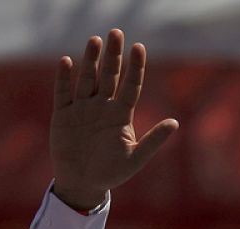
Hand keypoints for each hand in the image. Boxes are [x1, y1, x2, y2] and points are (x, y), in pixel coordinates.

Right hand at [50, 29, 178, 211]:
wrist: (83, 185)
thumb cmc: (111, 173)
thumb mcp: (135, 159)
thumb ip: (153, 141)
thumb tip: (175, 123)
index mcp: (121, 114)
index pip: (130, 85)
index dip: (135, 67)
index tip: (139, 48)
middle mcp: (102, 106)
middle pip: (109, 76)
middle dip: (113, 55)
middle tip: (116, 33)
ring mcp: (82, 109)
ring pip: (87, 79)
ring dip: (90, 61)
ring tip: (95, 41)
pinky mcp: (63, 115)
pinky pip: (64, 93)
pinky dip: (64, 79)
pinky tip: (67, 62)